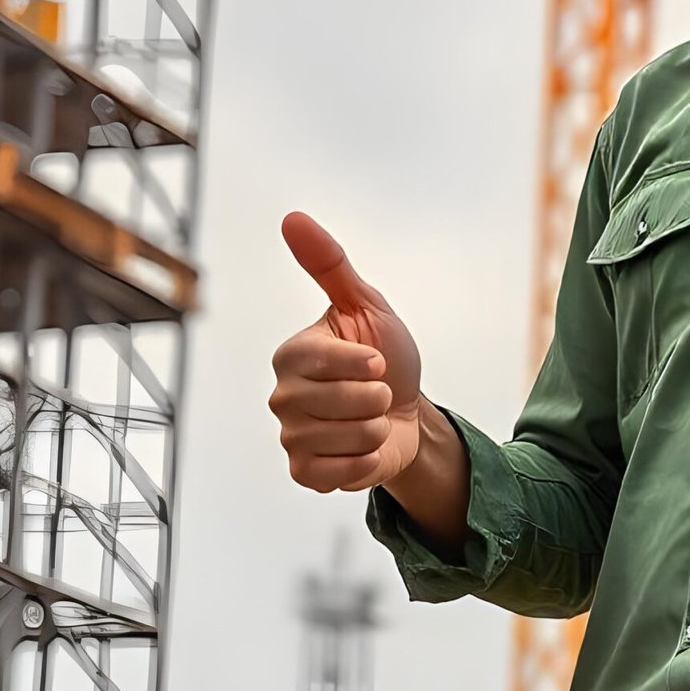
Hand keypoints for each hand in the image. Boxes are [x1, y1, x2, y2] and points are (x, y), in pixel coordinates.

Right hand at [268, 212, 422, 492]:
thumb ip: (330, 265)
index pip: (326, 360)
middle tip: (377, 392)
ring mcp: (291, 437)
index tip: (378, 359)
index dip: (365, 362)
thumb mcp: (367, 305)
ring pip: (348, 437)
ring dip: (377, 429)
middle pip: (344, 402)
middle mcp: (282, 396)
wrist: (407, 414)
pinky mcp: (305, 473)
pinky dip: (366, 462)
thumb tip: (292, 217)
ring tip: (373, 420)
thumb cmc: (385, 355)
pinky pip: (338, 473)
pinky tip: (365, 449)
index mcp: (291, 354)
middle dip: (378, 397)